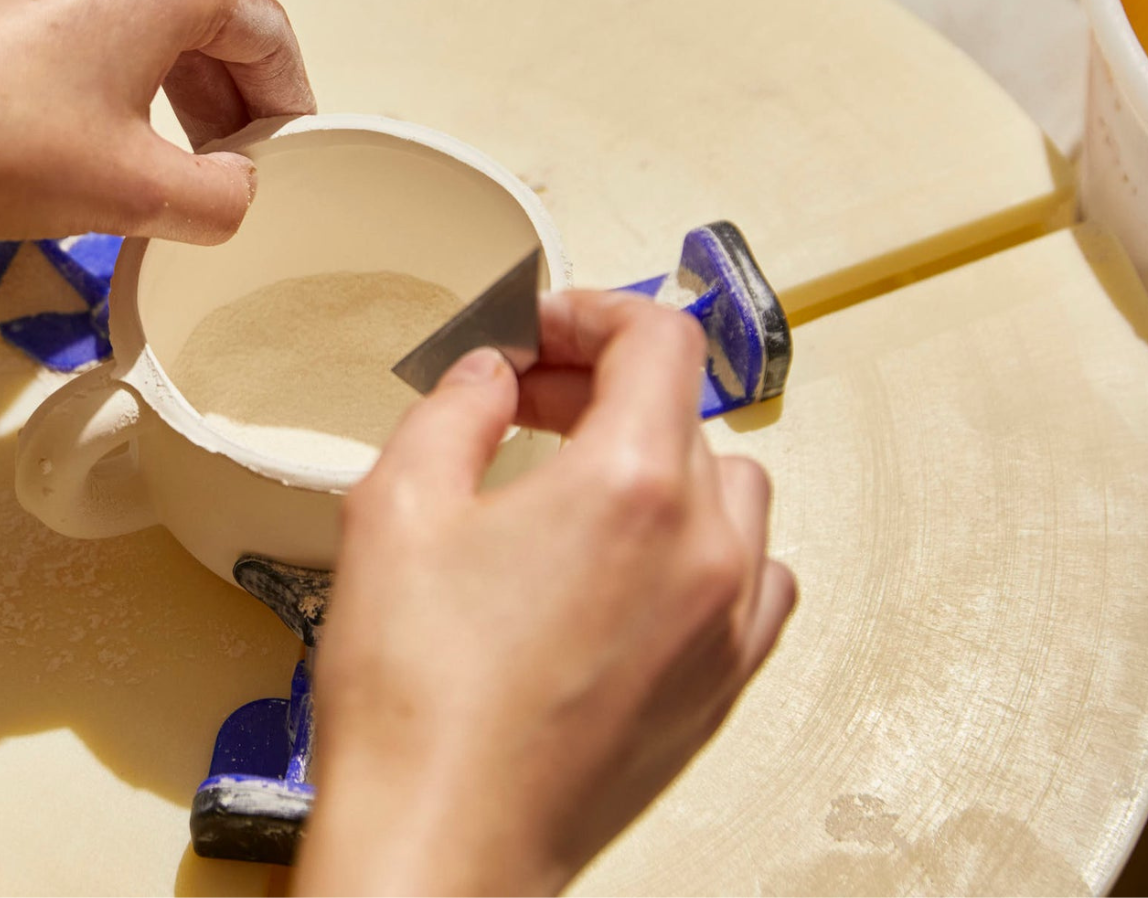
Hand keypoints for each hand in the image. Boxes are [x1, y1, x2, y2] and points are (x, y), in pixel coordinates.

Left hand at [0, 0, 312, 289]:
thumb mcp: (131, 195)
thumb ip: (219, 200)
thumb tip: (236, 189)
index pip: (264, 33)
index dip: (286, 104)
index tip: (281, 156)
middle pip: (193, 9)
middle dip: (214, 91)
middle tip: (212, 164)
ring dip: (143, 69)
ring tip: (131, 143)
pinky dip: (67, 50)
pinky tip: (38, 112)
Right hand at [298, 292, 795, 895]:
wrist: (441, 838)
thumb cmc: (413, 695)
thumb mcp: (395, 505)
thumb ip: (455, 407)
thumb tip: (493, 374)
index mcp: (631, 483)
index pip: (659, 339)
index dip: (591, 310)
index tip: (540, 328)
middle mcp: (704, 548)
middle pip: (686, 411)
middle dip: (602, 386)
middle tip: (522, 403)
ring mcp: (726, 625)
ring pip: (734, 494)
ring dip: (664, 462)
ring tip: (577, 483)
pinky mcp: (721, 689)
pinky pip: (752, 582)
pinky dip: (705, 548)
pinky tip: (631, 567)